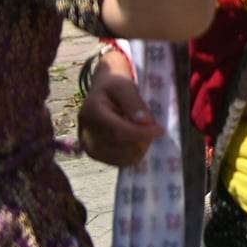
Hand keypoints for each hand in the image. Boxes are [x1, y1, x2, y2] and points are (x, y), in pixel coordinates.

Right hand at [79, 50, 161, 167]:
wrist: (102, 89)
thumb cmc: (115, 84)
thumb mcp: (125, 85)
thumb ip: (134, 102)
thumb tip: (145, 122)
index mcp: (92, 113)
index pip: (119, 131)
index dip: (142, 133)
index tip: (161, 130)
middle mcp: (85, 132)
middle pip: (120, 146)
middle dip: (142, 140)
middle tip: (154, 129)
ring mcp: (88, 145)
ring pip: (120, 158)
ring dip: (139, 148)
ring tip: (145, 133)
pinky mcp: (94, 153)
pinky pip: (117, 162)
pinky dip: (132, 155)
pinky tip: (138, 142)